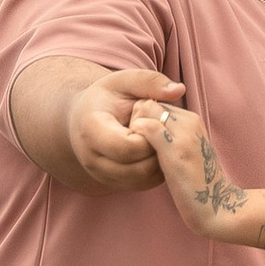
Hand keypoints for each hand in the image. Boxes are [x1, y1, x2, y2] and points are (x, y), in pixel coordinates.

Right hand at [65, 65, 183, 190]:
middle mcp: (91, 158)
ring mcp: (101, 175)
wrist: (85, 118)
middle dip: (157, 149)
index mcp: (91, 130)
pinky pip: (143, 184)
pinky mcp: (112, 183)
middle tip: (159, 131)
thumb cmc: (107, 97)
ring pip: (142, 179)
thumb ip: (150, 82)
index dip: (150, 135)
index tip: (153, 119)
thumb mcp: (125, 81)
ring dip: (159, 162)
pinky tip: (156, 150)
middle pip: (137, 168)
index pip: (128, 146)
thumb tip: (179, 90)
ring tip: (157, 139)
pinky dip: (156, 170)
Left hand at [127, 98, 247, 234]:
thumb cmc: (196, 185)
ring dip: (133, 129)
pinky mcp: (175, 149)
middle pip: (148, 103)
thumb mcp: (186, 153)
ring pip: (145, 110)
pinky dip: (134, 138)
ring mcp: (183, 133)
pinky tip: (136, 158)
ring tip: (135, 152)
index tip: (140, 141)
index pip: (156, 102)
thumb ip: (171, 138)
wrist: (216, 206)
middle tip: (134, 146)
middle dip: (135, 120)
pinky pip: (145, 127)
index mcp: (192, 120)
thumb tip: (148, 131)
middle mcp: (189, 121)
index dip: (142, 119)